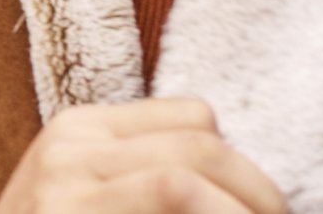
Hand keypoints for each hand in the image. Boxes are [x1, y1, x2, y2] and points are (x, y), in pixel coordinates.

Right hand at [0, 98, 285, 213]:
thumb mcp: (83, 197)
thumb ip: (139, 176)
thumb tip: (251, 191)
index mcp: (78, 130)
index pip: (196, 117)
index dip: (238, 166)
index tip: (253, 209)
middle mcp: (67, 151)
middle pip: (203, 146)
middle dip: (260, 196)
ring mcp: (63, 192)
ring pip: (186, 178)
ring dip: (242, 213)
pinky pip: (171, 202)